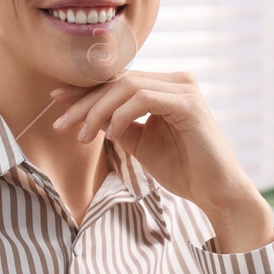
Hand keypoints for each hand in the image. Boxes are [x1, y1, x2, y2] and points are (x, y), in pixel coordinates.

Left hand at [49, 71, 273, 251]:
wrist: (216, 193)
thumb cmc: (183, 170)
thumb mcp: (141, 144)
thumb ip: (118, 125)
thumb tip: (88, 114)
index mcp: (166, 88)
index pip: (118, 82)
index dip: (85, 91)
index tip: (57, 104)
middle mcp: (177, 81)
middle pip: (119, 81)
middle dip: (84, 102)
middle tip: (60, 124)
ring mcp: (185, 90)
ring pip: (128, 87)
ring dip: (98, 110)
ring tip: (83, 136)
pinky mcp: (189, 104)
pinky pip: (145, 99)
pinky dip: (122, 114)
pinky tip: (110, 133)